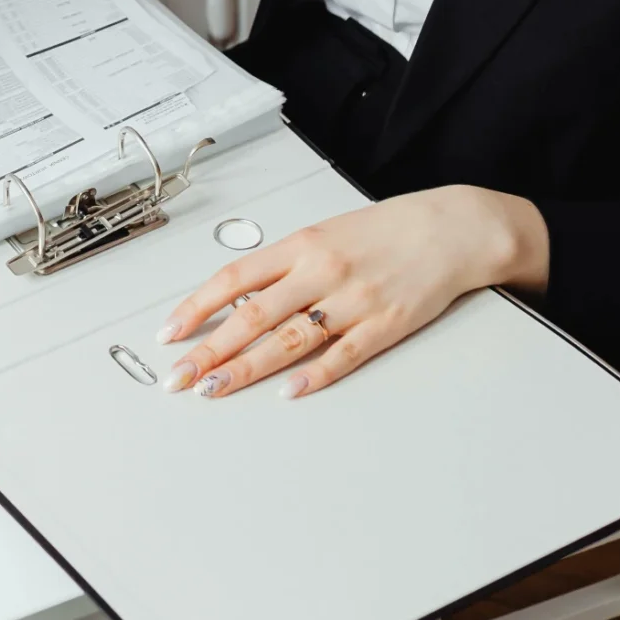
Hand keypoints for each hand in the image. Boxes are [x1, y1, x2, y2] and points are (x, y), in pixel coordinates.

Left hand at [156, 186, 549, 399]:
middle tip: (178, 377)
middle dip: (209, 350)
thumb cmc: (384, 231)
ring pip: (289, 339)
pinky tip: (287, 391)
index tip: (170, 334)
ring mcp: (353, 300)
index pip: (234, 278)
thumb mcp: (324, 234)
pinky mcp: (386, 324)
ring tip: (214, 389)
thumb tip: (235, 297)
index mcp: (301, 246)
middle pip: (252, 315)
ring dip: (247, 368)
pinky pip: (343, 355)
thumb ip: (283, 267)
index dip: (197, 308)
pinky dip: (313, 375)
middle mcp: (321, 271)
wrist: (449, 228)